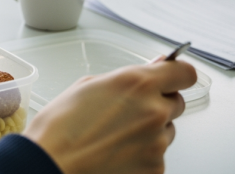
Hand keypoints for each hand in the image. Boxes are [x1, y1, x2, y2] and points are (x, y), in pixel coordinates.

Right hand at [23, 60, 197, 173]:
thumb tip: (150, 72)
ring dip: (149, 131)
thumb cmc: (59, 126)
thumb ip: (126, 78)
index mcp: (137, 83)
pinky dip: (142, 154)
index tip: (172, 77)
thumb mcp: (88, 86)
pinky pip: (157, 156)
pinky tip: (115, 152)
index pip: (184, 73)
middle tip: (129, 111)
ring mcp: (156, 142)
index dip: (177, 74)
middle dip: (158, 104)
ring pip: (166, 131)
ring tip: (115, 136)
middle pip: (176, 103)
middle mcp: (153, 111)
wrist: (50, 163)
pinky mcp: (155, 168)